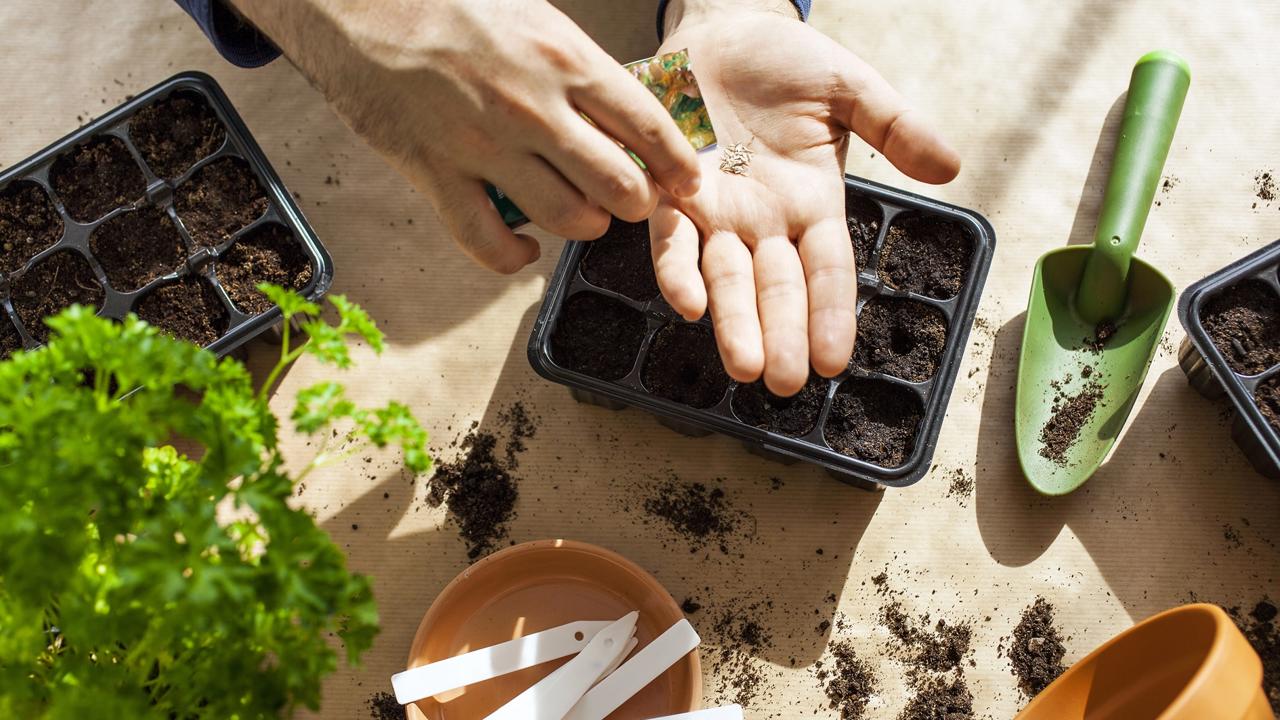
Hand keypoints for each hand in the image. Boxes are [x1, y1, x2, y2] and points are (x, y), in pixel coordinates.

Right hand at [229, 0, 700, 272]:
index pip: (648, 126)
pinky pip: (488, 244)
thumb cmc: (448, 3)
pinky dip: (513, 257)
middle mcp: (533, 108)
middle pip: (619, 186)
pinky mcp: (435, 175)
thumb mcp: (533, 15)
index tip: (687, 183)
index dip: (678, 165)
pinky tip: (523, 249)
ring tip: (580, 214)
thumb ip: (577, 67)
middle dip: (635, 203)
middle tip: (629, 199)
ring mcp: (483, 146)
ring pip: (566, 219)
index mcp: (564, 59)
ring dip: (583, 226)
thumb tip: (621, 112)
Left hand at [653, 3, 959, 395]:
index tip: (834, 361)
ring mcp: (717, 211)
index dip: (830, 314)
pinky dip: (677, 268)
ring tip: (744, 365)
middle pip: (777, 288)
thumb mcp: (851, 89)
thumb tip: (951, 167)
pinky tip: (686, 301)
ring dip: (732, 322)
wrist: (723, 27)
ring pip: (726, 277)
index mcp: (813, 203)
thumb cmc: (788, 61)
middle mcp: (765, 220)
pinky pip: (671, 237)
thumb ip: (896, 126)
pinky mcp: (671, 191)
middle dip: (780, 335)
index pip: (827, 271)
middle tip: (783, 383)